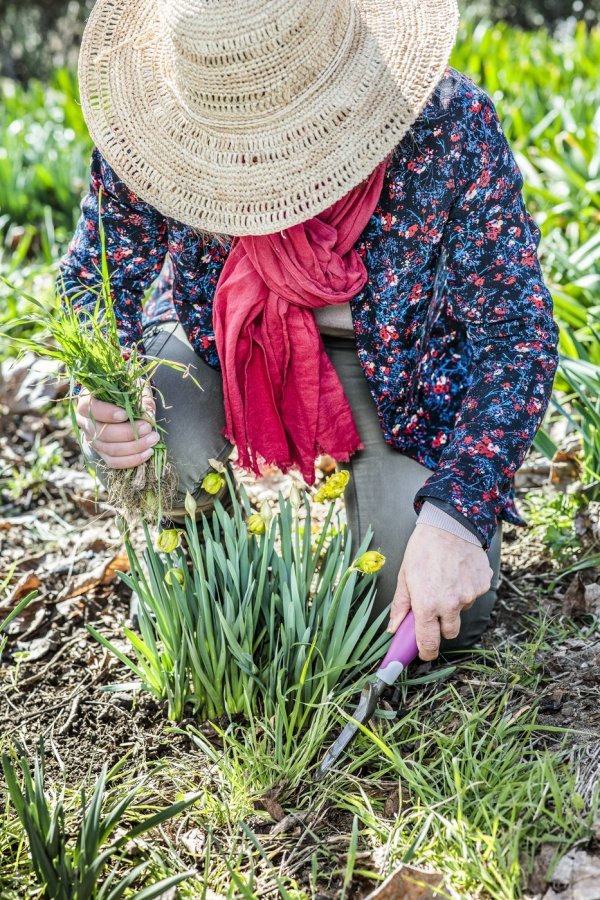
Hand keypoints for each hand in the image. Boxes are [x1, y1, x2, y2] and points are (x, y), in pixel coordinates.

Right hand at [76, 384, 157, 469]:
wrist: (125, 405)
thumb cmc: (128, 393)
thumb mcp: (135, 388)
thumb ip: (141, 398)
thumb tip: (147, 416)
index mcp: (87, 401)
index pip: (91, 408)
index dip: (107, 413)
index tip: (125, 414)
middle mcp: (85, 422)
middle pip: (101, 433)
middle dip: (127, 433)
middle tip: (147, 428)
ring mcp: (92, 439)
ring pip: (109, 449)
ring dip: (134, 447)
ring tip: (152, 440)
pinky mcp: (101, 452)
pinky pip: (113, 461)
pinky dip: (132, 459)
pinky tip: (147, 453)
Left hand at [388, 524, 492, 660]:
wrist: (449, 524)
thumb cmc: (422, 549)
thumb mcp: (404, 576)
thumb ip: (400, 606)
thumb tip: (393, 629)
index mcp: (427, 605)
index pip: (429, 643)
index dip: (426, 652)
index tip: (424, 652)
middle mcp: (450, 604)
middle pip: (449, 633)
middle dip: (441, 627)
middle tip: (434, 608)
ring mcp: (469, 596)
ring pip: (461, 612)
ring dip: (454, 604)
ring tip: (445, 580)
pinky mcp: (482, 585)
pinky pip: (473, 596)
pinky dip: (466, 589)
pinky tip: (458, 573)